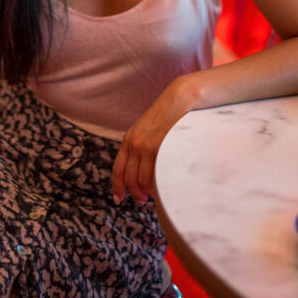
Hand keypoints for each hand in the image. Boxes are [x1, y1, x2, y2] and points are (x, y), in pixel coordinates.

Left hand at [111, 77, 190, 204]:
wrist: (180, 98)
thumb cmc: (169, 115)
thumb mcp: (150, 129)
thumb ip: (144, 145)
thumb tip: (145, 167)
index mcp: (129, 138)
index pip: (118, 168)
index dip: (117, 186)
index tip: (119, 199)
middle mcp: (133, 143)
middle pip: (127, 178)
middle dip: (133, 193)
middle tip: (142, 200)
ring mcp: (144, 145)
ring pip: (139, 180)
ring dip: (145, 192)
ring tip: (153, 194)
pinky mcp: (157, 147)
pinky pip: (151, 175)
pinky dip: (154, 186)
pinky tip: (160, 187)